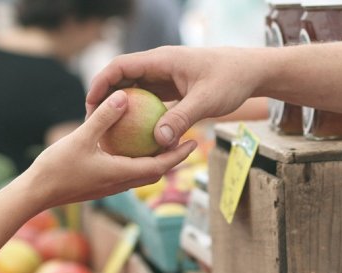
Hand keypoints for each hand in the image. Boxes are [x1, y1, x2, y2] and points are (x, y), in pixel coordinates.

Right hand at [23, 89, 196, 209]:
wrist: (35, 194)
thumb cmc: (56, 168)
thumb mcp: (81, 138)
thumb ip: (103, 118)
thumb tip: (124, 96)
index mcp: (121, 174)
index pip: (159, 166)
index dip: (178, 155)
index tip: (193, 143)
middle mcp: (120, 183)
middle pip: (155, 172)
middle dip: (172, 158)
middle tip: (186, 140)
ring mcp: (110, 186)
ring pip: (141, 174)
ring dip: (155, 160)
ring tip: (163, 141)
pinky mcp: (100, 185)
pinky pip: (126, 172)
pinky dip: (136, 160)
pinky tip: (130, 145)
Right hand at [86, 46, 262, 147]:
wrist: (251, 72)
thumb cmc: (231, 80)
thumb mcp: (206, 101)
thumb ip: (181, 119)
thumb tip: (159, 141)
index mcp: (162, 60)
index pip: (121, 66)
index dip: (101, 83)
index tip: (90, 104)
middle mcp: (160, 66)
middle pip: (122, 78)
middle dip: (105, 98)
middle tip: (93, 123)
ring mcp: (165, 77)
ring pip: (134, 90)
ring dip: (121, 107)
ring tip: (108, 131)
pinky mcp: (172, 88)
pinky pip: (149, 100)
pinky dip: (139, 114)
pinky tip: (135, 135)